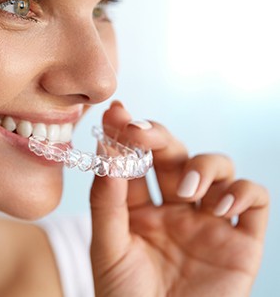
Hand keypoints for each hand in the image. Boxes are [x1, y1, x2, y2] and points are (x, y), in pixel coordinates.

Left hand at [89, 101, 268, 296]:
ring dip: (202, 166)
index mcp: (138, 208)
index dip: (125, 134)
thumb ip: (106, 201)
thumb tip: (106, 151)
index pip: (134, 160)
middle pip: (173, 154)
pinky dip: (242, 191)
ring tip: (186, 191)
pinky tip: (219, 205)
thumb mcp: (107, 248)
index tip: (115, 112)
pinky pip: (253, 199)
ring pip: (217, 167)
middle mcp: (174, 208)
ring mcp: (208, 221)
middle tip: (141, 132)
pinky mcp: (241, 241)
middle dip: (159, 136)